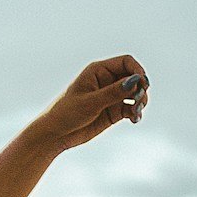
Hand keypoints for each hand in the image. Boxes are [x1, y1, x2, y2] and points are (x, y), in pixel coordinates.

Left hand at [31, 56, 148, 156]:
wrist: (54, 135)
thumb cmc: (66, 113)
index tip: (142, 84)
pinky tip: (135, 119)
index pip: (126, 62)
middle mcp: (106, 81)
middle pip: (134, 77)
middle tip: (139, 101)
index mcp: (98, 71)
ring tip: (136, 112)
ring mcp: (111, 96)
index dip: (137, 71)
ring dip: (140, 101)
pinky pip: (130, 108)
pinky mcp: (112, 111)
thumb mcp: (90, 102)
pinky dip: (136, 112)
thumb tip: (135, 81)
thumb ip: (113, 92)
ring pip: (135, 93)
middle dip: (141, 88)